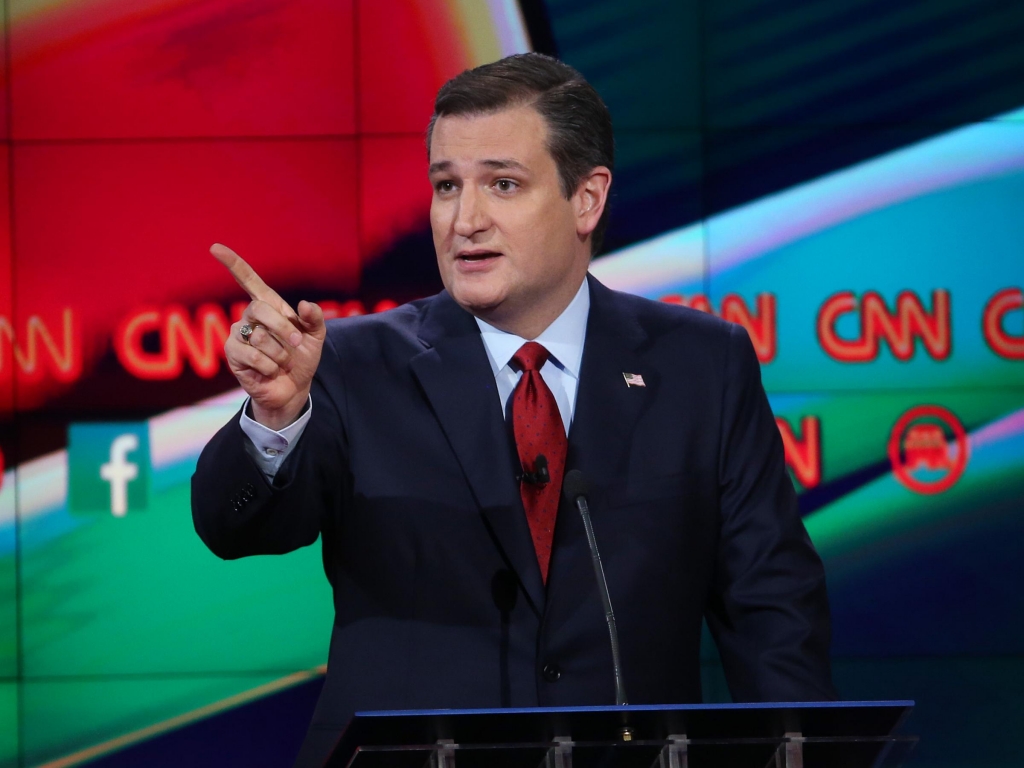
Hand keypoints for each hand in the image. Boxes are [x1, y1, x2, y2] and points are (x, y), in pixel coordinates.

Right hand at [212, 243, 325, 430]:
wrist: (293, 388)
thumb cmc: (302, 359)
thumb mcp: (315, 338)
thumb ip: (314, 319)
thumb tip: (303, 305)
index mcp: (270, 307)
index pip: (248, 280)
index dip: (233, 264)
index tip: (215, 248)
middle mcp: (250, 317)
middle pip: (260, 309)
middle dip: (283, 329)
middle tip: (297, 344)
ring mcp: (238, 335)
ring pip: (259, 336)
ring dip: (280, 354)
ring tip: (282, 362)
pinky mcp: (233, 355)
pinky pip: (252, 356)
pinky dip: (270, 366)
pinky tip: (271, 371)